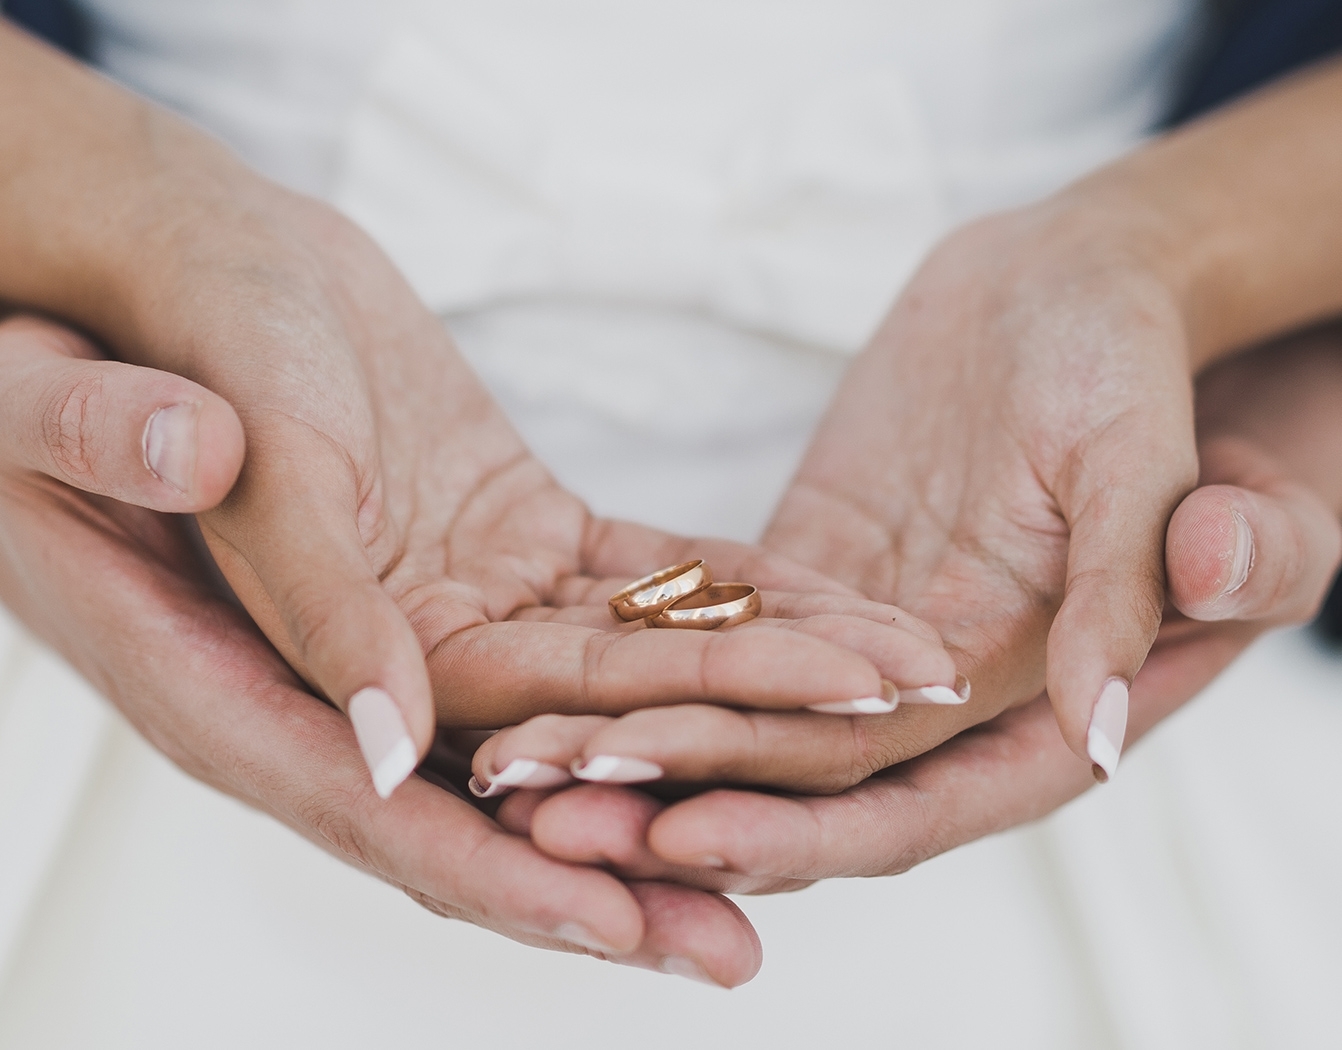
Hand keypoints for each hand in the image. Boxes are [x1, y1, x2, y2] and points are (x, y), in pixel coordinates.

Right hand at [0, 312, 775, 986]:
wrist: (171, 261)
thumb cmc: (117, 349)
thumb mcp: (186, 460)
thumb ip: (290, 587)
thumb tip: (381, 737)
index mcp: (255, 695)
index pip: (397, 822)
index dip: (515, 881)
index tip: (628, 934)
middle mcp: (375, 678)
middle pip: (535, 780)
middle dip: (660, 839)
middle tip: (759, 923)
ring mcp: (454, 608)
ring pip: (616, 684)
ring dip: (744, 709)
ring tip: (876, 721)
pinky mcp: (506, 538)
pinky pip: (633, 586)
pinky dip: (728, 601)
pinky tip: (825, 616)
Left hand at [497, 322, 1341, 886]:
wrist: (1073, 287)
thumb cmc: (1125, 361)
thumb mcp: (1140, 461)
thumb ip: (1128, 591)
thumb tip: (1100, 733)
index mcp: (1015, 693)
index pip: (885, 788)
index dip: (786, 820)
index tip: (677, 834)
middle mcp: (922, 692)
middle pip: (779, 770)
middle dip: (663, 794)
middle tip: (542, 805)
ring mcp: (851, 635)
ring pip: (727, 708)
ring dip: (623, 736)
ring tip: (507, 757)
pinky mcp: (805, 570)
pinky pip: (709, 622)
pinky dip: (635, 645)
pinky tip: (543, 663)